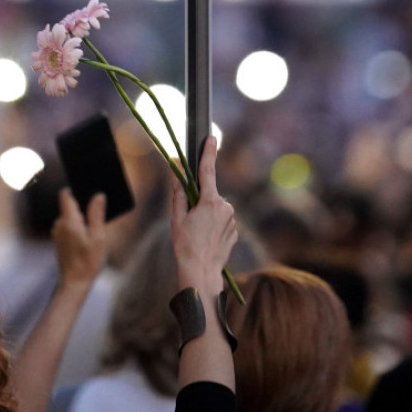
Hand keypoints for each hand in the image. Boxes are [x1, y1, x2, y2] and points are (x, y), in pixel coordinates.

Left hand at [51, 189, 106, 289]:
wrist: (74, 284)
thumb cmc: (88, 261)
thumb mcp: (98, 237)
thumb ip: (96, 214)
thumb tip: (98, 195)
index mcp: (68, 220)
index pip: (66, 194)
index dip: (76, 188)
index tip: (88, 187)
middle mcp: (59, 224)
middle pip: (70, 205)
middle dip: (84, 205)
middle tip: (101, 209)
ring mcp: (58, 232)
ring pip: (71, 216)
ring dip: (83, 218)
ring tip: (97, 226)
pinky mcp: (60, 240)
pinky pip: (70, 226)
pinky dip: (79, 226)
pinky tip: (90, 236)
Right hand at [171, 137, 236, 293]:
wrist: (202, 273)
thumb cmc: (186, 246)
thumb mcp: (177, 218)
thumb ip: (178, 194)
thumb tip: (177, 174)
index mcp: (209, 201)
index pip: (207, 171)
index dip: (209, 153)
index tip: (211, 138)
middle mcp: (225, 207)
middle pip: (209, 194)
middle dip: (199, 201)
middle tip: (188, 220)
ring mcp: (232, 220)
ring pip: (216, 208)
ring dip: (207, 215)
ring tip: (197, 234)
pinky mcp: (235, 230)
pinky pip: (222, 221)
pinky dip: (213, 225)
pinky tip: (206, 239)